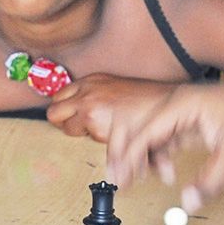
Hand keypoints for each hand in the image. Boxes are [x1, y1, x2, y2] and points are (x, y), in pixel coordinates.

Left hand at [45, 73, 176, 144]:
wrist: (170, 104)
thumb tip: (74, 111)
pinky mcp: (97, 123)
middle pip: (53, 113)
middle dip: (65, 124)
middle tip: (84, 129)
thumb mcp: (115, 89)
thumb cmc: (147, 101)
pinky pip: (86, 140)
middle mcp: (87, 90)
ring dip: (83, 135)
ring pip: (67, 129)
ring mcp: (90, 106)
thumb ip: (95, 97)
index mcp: (92, 80)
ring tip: (106, 132)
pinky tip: (115, 139)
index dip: (65, 112)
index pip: (58, 96)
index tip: (73, 119)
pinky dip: (99, 144)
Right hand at [103, 82, 223, 211]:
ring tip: (137, 181)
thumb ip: (211, 181)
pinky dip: (158, 156)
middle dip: (126, 154)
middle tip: (118, 181)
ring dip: (142, 157)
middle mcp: (179, 104)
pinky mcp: (193, 121)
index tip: (120, 179)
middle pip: (138, 127)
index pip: (145, 130)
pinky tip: (163, 175)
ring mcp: (185, 111)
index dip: (129, 156)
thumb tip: (188, 204)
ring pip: (150, 134)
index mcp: (183, 104)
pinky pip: (165, 137)